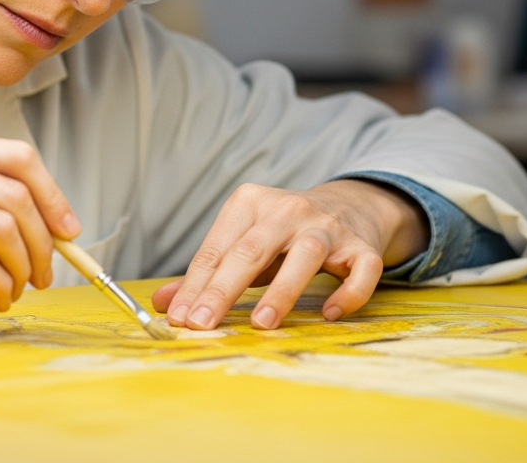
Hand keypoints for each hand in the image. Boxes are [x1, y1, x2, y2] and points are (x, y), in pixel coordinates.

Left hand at [151, 179, 428, 329]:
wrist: (349, 205)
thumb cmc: (284, 232)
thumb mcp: (243, 241)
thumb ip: (206, 271)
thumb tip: (163, 302)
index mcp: (251, 203)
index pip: (217, 248)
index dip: (196, 285)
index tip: (181, 318)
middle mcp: (288, 210)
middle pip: (252, 249)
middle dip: (223, 288)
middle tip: (203, 324)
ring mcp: (328, 227)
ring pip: (305, 254)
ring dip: (282, 291)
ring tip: (261, 323)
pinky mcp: (362, 246)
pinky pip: (361, 268)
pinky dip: (349, 292)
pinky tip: (330, 313)